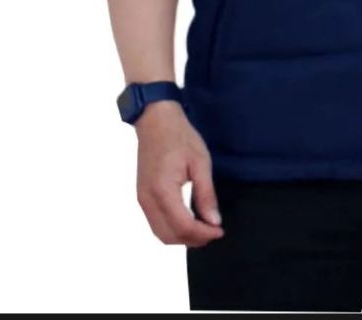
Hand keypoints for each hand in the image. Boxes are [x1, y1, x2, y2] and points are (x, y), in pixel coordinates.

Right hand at [135, 100, 224, 245]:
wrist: (155, 121)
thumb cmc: (179, 137)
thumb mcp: (200, 162)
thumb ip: (206, 194)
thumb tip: (214, 221)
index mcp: (162, 190)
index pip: (183, 226)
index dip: (203, 234)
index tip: (219, 230)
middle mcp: (147, 199)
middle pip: (169, 236)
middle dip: (193, 239)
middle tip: (214, 231)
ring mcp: (142, 199)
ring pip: (160, 233)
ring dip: (182, 236)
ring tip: (204, 228)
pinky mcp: (142, 196)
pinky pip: (155, 222)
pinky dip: (172, 228)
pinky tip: (189, 219)